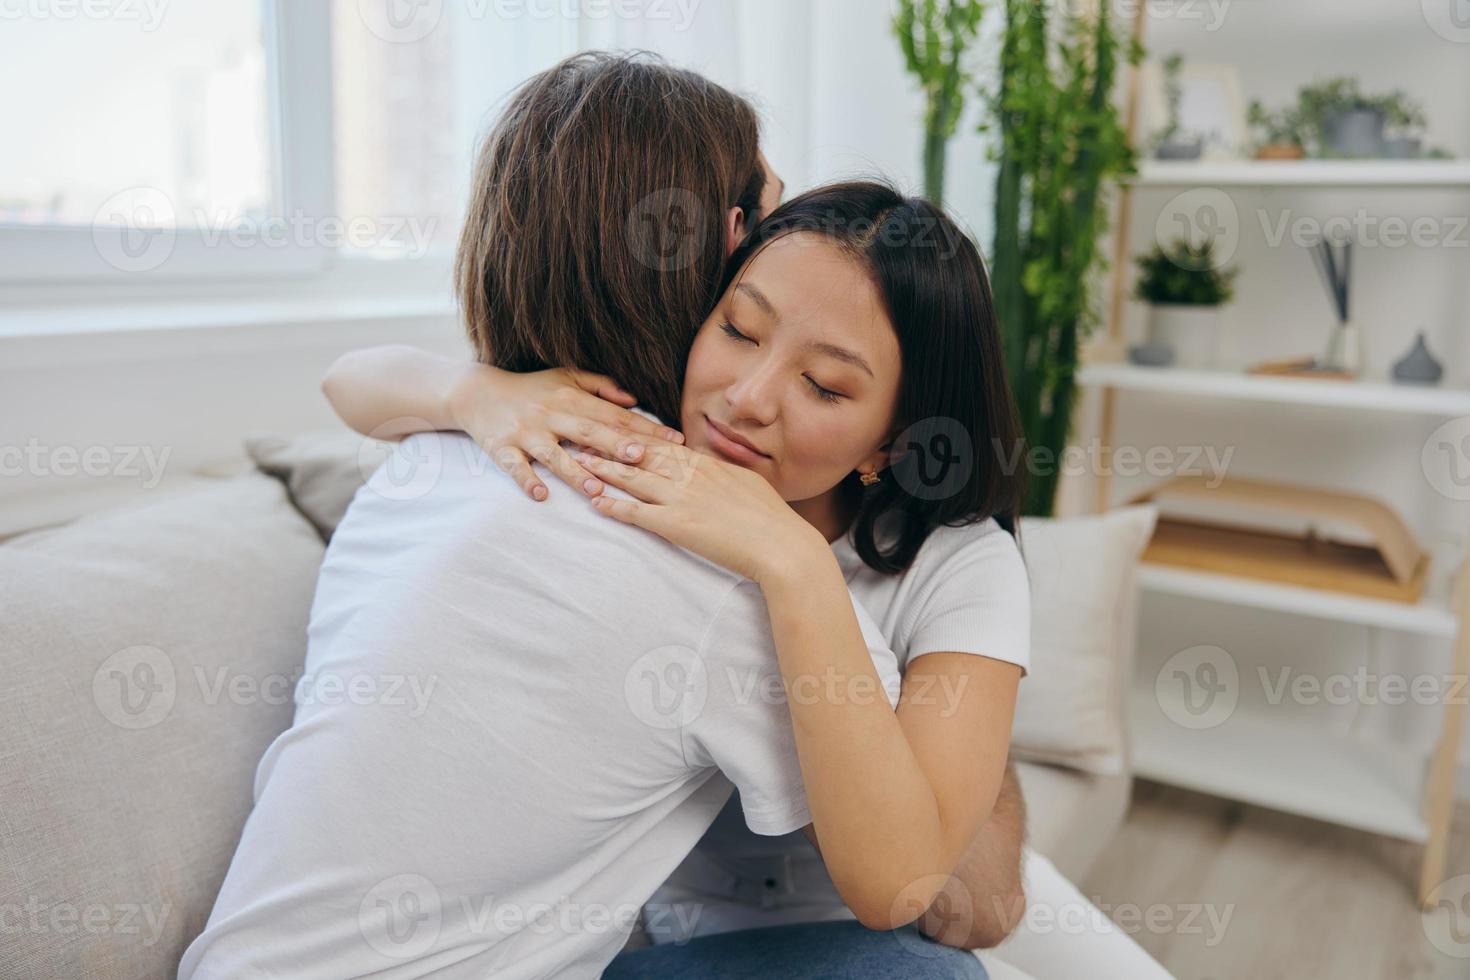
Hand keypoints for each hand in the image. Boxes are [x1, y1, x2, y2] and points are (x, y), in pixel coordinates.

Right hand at [447, 365, 684, 500]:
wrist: (477, 392)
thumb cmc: (530, 388)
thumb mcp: (565, 377)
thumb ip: (601, 386)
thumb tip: (635, 399)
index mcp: (571, 397)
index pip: (614, 416)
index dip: (644, 428)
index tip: (672, 441)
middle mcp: (551, 414)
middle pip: (589, 432)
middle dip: (616, 445)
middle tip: (642, 458)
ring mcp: (526, 433)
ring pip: (554, 455)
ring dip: (575, 472)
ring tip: (596, 489)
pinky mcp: (502, 448)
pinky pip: (516, 467)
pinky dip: (527, 480)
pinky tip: (541, 495)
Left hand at [575, 443, 826, 585]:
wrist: (781, 545)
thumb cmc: (771, 519)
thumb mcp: (747, 484)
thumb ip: (723, 473)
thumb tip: (711, 466)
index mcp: (708, 464)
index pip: (662, 446)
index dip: (634, 437)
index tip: (613, 429)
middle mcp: (691, 476)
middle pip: (641, 455)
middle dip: (609, 445)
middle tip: (582, 435)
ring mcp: (683, 499)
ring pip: (634, 479)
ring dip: (604, 471)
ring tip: (579, 463)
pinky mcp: (678, 526)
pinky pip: (639, 514)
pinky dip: (615, 507)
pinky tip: (596, 503)